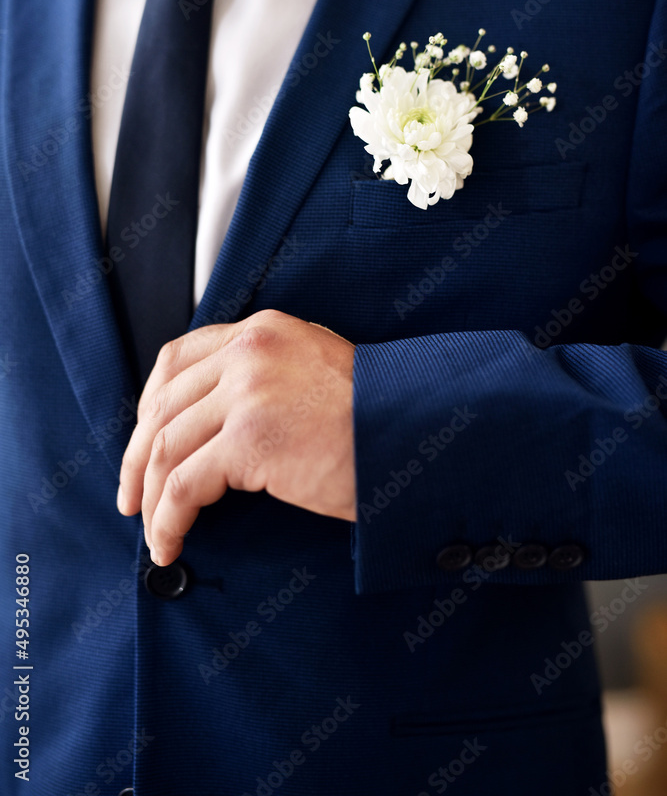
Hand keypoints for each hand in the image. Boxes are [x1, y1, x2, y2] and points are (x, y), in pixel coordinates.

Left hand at [117, 309, 355, 565]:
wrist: (420, 431)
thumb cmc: (378, 416)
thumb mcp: (315, 371)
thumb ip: (265, 376)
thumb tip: (214, 423)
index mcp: (262, 331)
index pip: (177, 360)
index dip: (149, 407)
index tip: (142, 444)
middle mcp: (249, 352)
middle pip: (162, 405)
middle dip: (137, 458)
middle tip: (133, 497)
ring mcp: (248, 392)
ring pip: (166, 447)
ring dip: (151, 497)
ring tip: (154, 530)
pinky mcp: (252, 439)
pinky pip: (185, 484)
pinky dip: (168, 518)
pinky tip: (171, 540)